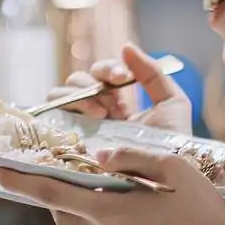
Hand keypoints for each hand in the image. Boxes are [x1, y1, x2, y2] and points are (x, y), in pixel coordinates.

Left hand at [0, 145, 224, 224]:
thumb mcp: (171, 167)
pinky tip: (143, 221)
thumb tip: (98, 157)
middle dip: (57, 196)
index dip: (19, 182)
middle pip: (62, 215)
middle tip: (67, 177)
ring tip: (112, 196)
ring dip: (85, 212)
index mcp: (107, 211)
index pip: (50, 193)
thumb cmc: (201, 211)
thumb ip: (129, 158)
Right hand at [51, 42, 192, 133]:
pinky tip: (91, 116)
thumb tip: (126, 46)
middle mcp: (95, 116)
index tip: (122, 77)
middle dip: (95, 81)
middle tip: (114, 99)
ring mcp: (79, 129)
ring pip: (61, 94)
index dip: (109, 70)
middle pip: (79, 81)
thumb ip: (152, 73)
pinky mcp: (68, 144)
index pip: (102, 75)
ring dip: (80, 94)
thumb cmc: (173, 145)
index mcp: (118, 105)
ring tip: (102, 111)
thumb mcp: (172, 103)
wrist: (165, 178)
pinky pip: (51, 114)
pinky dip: (66, 105)